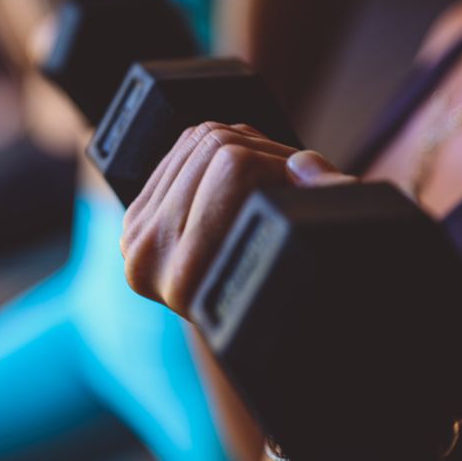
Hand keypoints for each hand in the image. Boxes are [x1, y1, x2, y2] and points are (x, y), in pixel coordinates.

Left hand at [121, 122, 354, 318]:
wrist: (246, 324)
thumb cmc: (290, 296)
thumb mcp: (316, 254)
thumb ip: (326, 206)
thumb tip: (303, 165)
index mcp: (187, 277)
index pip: (234, 167)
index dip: (283, 165)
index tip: (303, 187)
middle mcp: (149, 258)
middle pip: (216, 146)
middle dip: (268, 155)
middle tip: (292, 184)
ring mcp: (135, 235)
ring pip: (200, 138)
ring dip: (248, 148)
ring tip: (273, 185)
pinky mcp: (135, 216)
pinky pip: (183, 147)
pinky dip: (223, 151)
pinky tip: (244, 181)